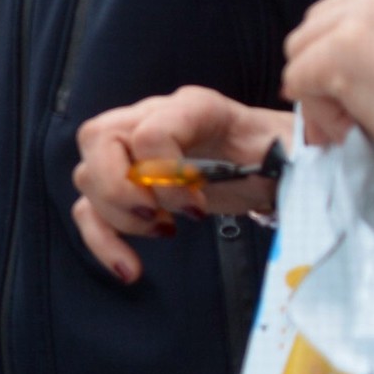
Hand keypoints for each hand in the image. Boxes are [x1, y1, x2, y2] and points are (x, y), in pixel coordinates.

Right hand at [70, 89, 293, 282]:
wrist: (270, 160)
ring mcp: (132, 151)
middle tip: (159, 217)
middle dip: (120, 188)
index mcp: (191, 106)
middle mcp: (150, 118)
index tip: (197, 207)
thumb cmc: (277, 151)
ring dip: (116, 215)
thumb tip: (283, 160)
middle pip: (96, 138)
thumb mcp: (285, 145)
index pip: (149, 130)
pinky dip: (102, 240)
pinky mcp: (128, 187)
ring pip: (87, 175)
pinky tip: (129, 268)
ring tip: (162, 232)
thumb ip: (283, 148)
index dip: (165, 175)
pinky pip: (90, 209)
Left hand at [280, 0, 373, 241]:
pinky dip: (319, 116)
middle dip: (334, 72)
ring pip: (301, 50)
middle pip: (320, 23)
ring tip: (373, 121)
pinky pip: (295, 81)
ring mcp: (370, 9)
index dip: (358, 58)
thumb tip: (321, 55)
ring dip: (325, 94)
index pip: (351, 6)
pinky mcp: (346, 47)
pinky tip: (364, 128)